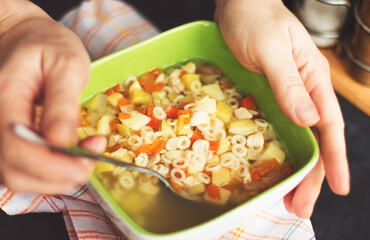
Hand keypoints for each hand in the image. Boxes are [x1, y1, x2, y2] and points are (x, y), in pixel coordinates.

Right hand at [0, 1, 100, 193]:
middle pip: (16, 172)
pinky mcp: (8, 139)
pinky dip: (50, 171)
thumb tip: (61, 140)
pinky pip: (24, 169)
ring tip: (84, 153)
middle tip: (92, 155)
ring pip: (18, 177)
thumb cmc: (48, 46)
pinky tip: (70, 154)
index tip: (88, 158)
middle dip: (60, 175)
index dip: (54, 165)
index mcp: (6, 97)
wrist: (26, 39)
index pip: (18, 147)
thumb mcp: (66, 64)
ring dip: (57, 177)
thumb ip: (63, 103)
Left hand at [216, 0, 349, 217]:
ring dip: (296, 168)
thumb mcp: (271, 49)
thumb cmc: (255, 18)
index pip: (330, 125)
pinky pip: (279, 128)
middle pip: (316, 139)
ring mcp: (286, 95)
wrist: (238, 4)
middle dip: (313, 175)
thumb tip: (310, 119)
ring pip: (299, 138)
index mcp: (312, 79)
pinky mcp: (268, 95)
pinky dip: (280, 150)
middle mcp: (304, 91)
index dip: (334, 158)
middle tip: (300, 207)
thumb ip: (289, 82)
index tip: (339, 187)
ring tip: (288, 197)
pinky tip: (274, 166)